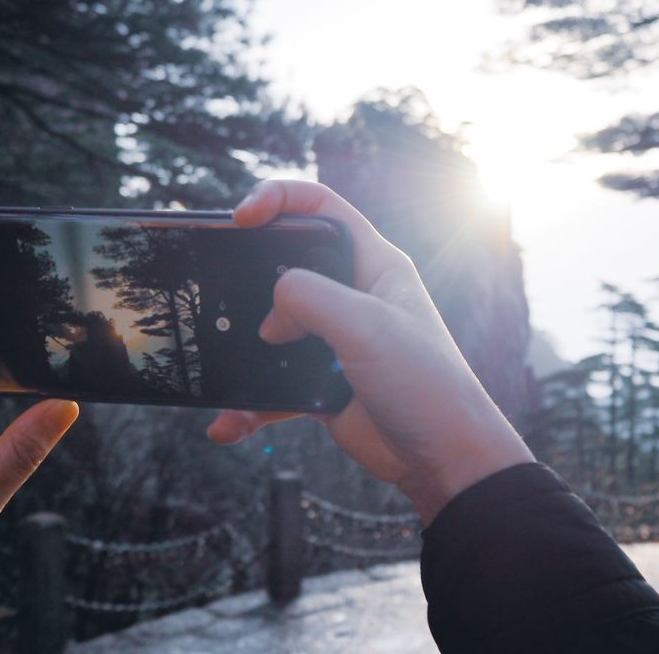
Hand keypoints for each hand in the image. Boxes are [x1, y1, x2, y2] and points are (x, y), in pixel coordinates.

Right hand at [206, 181, 533, 522]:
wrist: (442, 459)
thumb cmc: (425, 384)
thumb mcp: (366, 324)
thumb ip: (309, 298)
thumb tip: (270, 315)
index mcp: (374, 264)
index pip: (321, 208)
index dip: (279, 199)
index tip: (242, 216)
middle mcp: (353, 297)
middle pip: (286, 265)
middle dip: (248, 275)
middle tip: (216, 287)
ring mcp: (334, 342)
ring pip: (272, 329)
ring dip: (241, 349)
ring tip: (216, 363)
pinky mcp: (321, 384)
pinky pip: (272, 386)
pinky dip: (249, 404)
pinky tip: (229, 423)